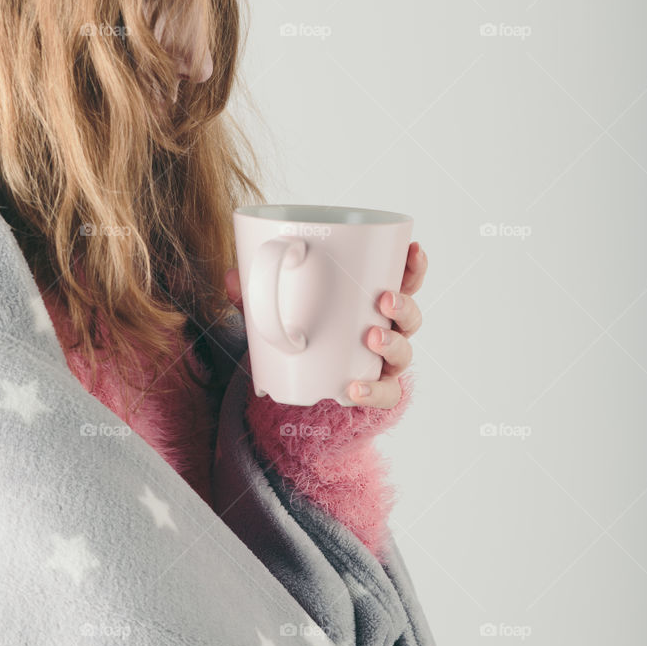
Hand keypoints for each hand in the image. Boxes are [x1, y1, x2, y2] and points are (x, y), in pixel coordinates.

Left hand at [223, 241, 427, 410]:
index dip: (414, 266)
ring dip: (394, 343)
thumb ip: (255, 297)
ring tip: (372, 337)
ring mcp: (383, 366)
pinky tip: (354, 388)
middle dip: (404, 304)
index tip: (412, 249)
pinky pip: (385, 396)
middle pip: (412, 317)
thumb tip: (232, 277)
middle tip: (384, 299)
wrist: (301, 394)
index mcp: (371, 304)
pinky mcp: (375, 395)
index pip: (405, 282)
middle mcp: (386, 333)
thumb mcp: (276, 314)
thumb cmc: (301, 338)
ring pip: (405, 354)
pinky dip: (372, 393)